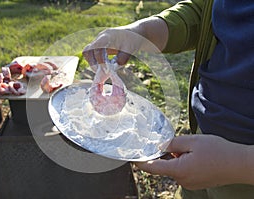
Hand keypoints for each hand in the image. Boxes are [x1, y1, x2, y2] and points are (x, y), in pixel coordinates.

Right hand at [82, 27, 138, 69]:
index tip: (107, 70)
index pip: (97, 47)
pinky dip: (96, 63)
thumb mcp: (130, 50)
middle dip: (93, 63)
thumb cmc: (133, 40)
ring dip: (93, 63)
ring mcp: (98, 42)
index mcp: (107, 36)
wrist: (134, 33)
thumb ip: (122, 60)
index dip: (99, 60)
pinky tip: (104, 69)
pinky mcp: (99, 47)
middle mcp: (100, 38)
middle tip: (102, 73)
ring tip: (103, 71)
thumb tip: (112, 70)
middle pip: (88, 50)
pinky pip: (92, 55)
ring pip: (88, 53)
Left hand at [136, 134, 253, 189]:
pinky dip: (182, 163)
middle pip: (164, 167)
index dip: (140, 162)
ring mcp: (190, 183)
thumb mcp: (192, 141)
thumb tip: (160, 147)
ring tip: (189, 148)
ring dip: (175, 158)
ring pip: (174, 169)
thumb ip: (172, 144)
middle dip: (164, 155)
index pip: (152, 168)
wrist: (240, 164)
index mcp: (178, 170)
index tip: (132, 158)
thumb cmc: (218, 151)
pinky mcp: (196, 183)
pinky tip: (193, 155)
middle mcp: (182, 180)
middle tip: (170, 143)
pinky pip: (183, 172)